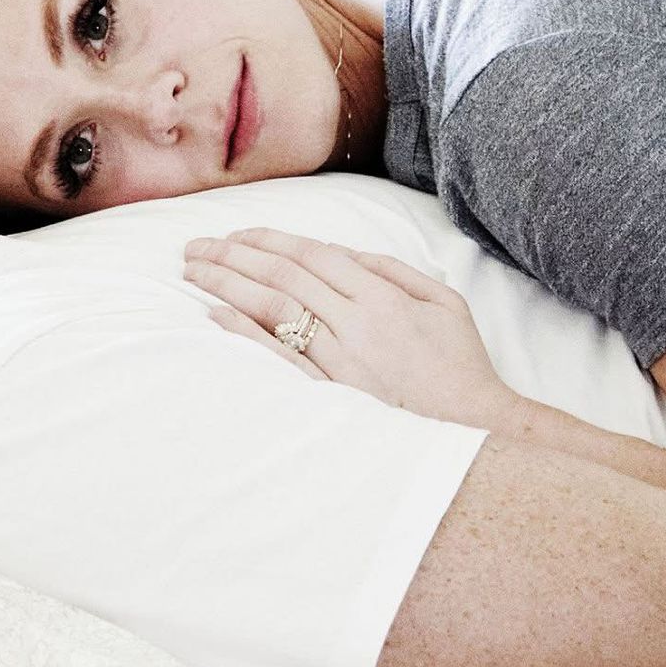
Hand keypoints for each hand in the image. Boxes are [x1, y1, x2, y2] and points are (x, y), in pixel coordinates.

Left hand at [183, 228, 524, 431]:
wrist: (472, 432)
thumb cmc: (459, 366)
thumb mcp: (444, 302)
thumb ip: (393, 270)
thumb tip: (342, 252)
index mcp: (382, 297)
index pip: (312, 255)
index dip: (269, 240)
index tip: (236, 234)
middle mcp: (355, 324)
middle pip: (284, 275)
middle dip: (234, 255)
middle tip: (194, 246)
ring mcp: (338, 361)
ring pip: (274, 309)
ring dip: (229, 285)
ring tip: (193, 271)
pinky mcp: (329, 394)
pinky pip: (279, 358)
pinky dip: (246, 334)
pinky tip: (216, 315)